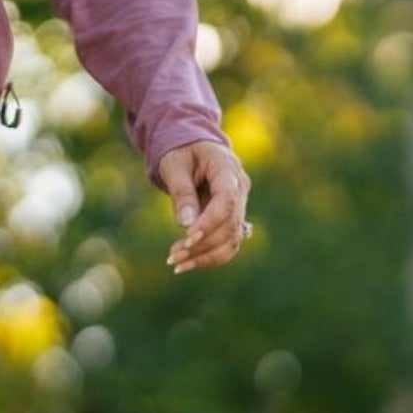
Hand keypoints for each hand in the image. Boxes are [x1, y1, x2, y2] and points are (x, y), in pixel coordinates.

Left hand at [158, 139, 252, 273]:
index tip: (187, 238)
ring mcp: (239, 205)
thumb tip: (186, 224)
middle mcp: (240, 188)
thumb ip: (182, 193)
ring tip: (176, 264)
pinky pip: (227, 243)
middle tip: (173, 255)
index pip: (227, 200)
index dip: (210, 222)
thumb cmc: (181, 151)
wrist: (191, 148)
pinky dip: (208, 256)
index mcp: (227, 168)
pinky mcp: (231, 219)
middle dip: (202, 244)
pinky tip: (186, 264)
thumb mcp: (175, 166)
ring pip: (232, 240)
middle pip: (230, 225)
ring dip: (206, 256)